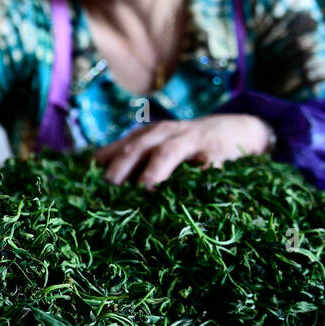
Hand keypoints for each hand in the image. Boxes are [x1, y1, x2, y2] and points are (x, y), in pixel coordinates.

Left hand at [93, 114, 272, 188]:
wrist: (236, 129)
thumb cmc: (188, 146)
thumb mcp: (157, 147)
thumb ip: (130, 158)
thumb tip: (95, 170)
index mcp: (148, 135)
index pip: (119, 148)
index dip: (103, 166)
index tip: (88, 188)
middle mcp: (165, 134)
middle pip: (136, 147)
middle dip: (120, 168)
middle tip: (108, 190)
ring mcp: (191, 141)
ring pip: (166, 152)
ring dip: (153, 171)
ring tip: (143, 189)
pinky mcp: (216, 151)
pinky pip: (204, 165)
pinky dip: (192, 177)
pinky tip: (187, 196)